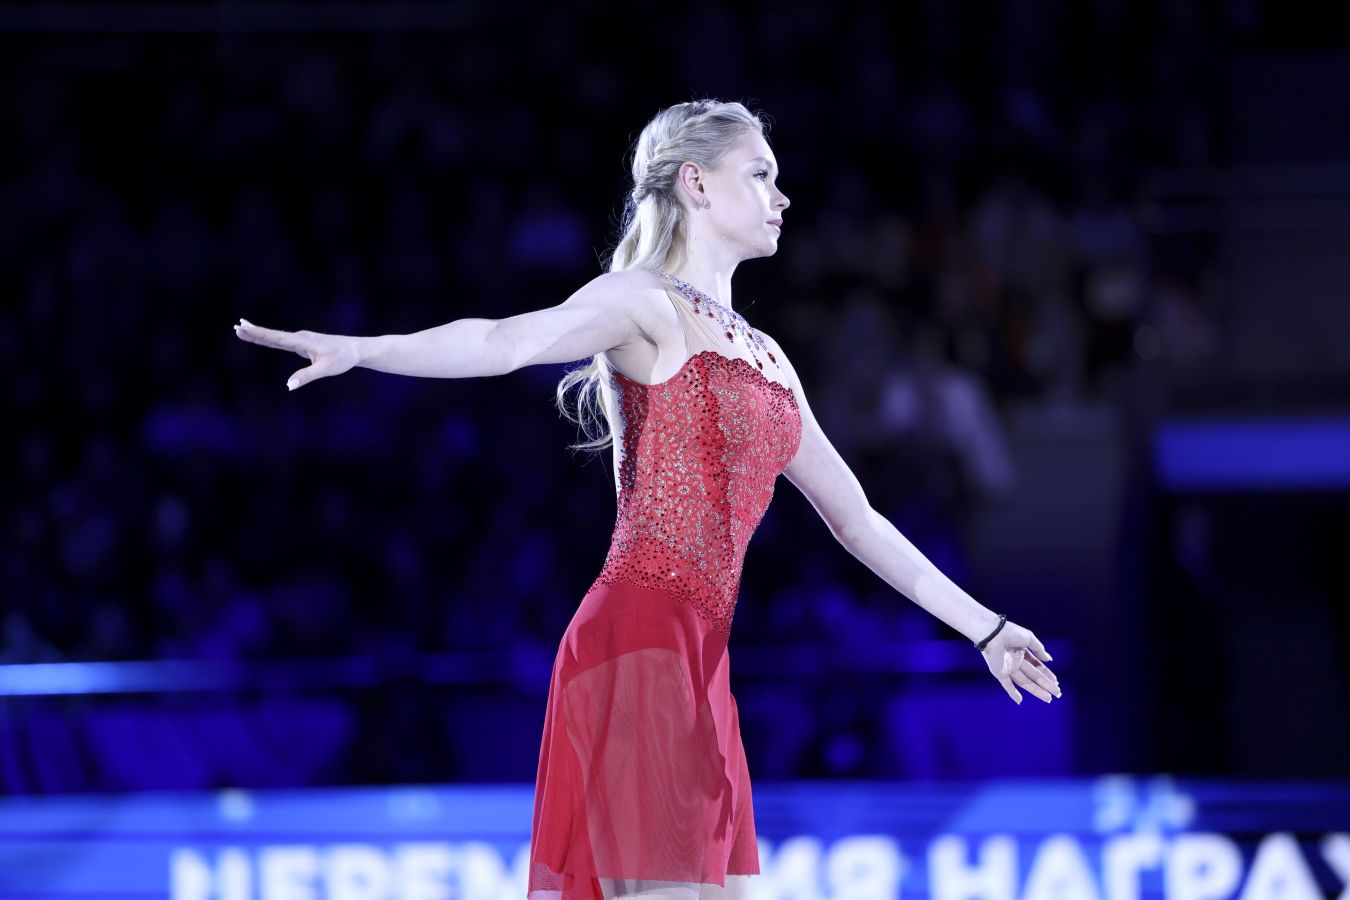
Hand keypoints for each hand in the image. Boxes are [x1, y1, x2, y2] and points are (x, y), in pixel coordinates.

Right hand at [233, 319, 361, 390]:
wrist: (356, 349)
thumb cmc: (342, 359)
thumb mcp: (326, 369)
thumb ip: (306, 376)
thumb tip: (288, 386)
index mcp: (303, 342)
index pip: (276, 338)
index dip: (259, 334)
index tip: (244, 327)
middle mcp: (300, 338)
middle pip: (273, 336)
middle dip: (254, 332)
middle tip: (236, 327)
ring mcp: (301, 340)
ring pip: (276, 338)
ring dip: (259, 334)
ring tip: (242, 329)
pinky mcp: (303, 344)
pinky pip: (283, 341)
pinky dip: (270, 338)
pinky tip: (262, 337)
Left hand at [980, 618, 1060, 704]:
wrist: (993, 633)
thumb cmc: (1010, 632)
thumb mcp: (1029, 638)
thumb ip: (1039, 649)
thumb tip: (1049, 659)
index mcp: (1023, 652)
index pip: (1037, 666)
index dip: (1047, 674)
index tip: (1056, 682)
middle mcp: (1016, 661)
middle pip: (1033, 676)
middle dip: (1046, 685)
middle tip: (1058, 694)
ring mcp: (1008, 668)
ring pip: (1025, 682)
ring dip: (1036, 690)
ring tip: (1048, 699)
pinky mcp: (999, 672)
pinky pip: (1006, 685)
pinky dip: (1012, 693)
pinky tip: (1020, 701)